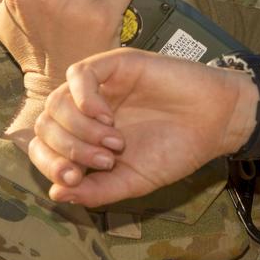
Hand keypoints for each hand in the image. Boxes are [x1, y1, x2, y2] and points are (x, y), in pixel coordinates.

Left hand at [29, 49, 256, 206]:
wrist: (215, 124)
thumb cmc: (177, 150)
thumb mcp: (132, 181)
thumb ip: (94, 190)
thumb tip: (55, 194)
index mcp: (85, 137)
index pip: (43, 146)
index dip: (48, 164)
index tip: (74, 179)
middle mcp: (87, 110)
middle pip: (45, 124)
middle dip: (68, 150)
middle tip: (104, 161)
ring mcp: (101, 86)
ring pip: (58, 101)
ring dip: (80, 129)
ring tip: (114, 143)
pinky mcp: (117, 64)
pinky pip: (80, 74)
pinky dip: (83, 98)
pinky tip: (106, 117)